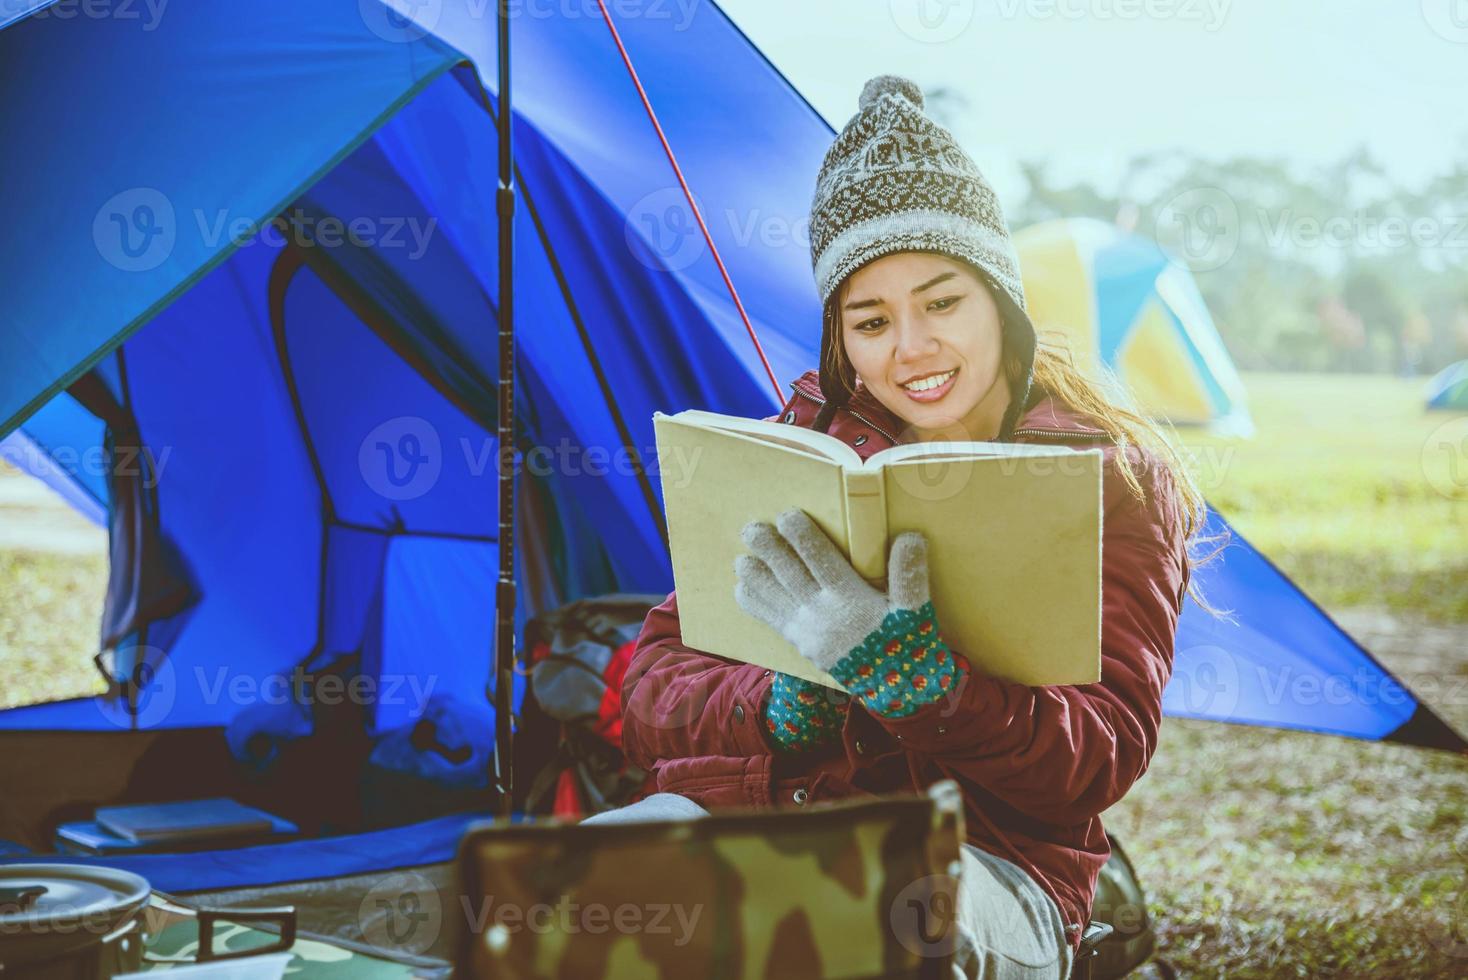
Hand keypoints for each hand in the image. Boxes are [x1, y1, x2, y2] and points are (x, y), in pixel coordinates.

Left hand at [735, 508, 964, 718]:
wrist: (895, 689)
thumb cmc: (906, 643)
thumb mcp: (915, 610)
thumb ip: (910, 574)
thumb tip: (911, 537)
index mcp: (851, 600)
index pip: (822, 562)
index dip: (803, 538)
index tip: (786, 515)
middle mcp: (823, 614)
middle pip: (791, 576)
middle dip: (769, 551)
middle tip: (750, 529)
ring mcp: (807, 630)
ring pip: (775, 597)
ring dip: (756, 577)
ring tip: (740, 558)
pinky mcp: (800, 643)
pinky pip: (772, 620)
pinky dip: (755, 604)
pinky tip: (742, 587)